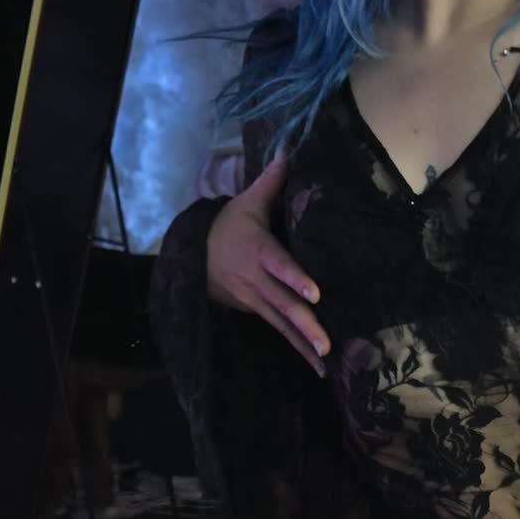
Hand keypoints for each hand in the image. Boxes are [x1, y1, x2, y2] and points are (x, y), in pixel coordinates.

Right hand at [206, 153, 330, 377]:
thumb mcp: (247, 203)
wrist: (193, 255)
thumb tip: (290, 149)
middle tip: (326, 341)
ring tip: (325, 362)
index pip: (279, 266)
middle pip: (282, 303)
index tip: (314, 292)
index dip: (295, 279)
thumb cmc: (229, 226)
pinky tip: (319, 369)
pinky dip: (298, 350)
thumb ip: (271, 181)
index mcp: (258, 251)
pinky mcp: (257, 312)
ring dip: (303, 344)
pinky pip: (280, 332)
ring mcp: (255, 300)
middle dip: (304, 323)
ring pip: (282, 323)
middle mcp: (256, 280)